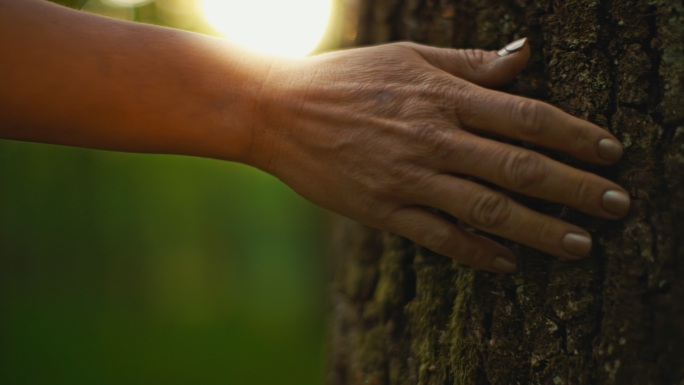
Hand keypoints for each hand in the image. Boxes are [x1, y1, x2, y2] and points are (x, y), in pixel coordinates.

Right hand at [246, 39, 629, 272]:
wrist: (278, 112)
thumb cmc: (345, 77)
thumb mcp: (407, 56)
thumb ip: (467, 62)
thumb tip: (522, 57)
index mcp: (441, 95)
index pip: (525, 116)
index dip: (574, 134)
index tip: (609, 151)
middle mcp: (432, 138)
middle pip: (519, 167)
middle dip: (575, 188)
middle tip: (617, 205)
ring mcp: (408, 178)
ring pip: (488, 209)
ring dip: (540, 229)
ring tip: (582, 245)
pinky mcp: (383, 209)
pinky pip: (440, 237)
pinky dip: (478, 251)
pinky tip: (509, 261)